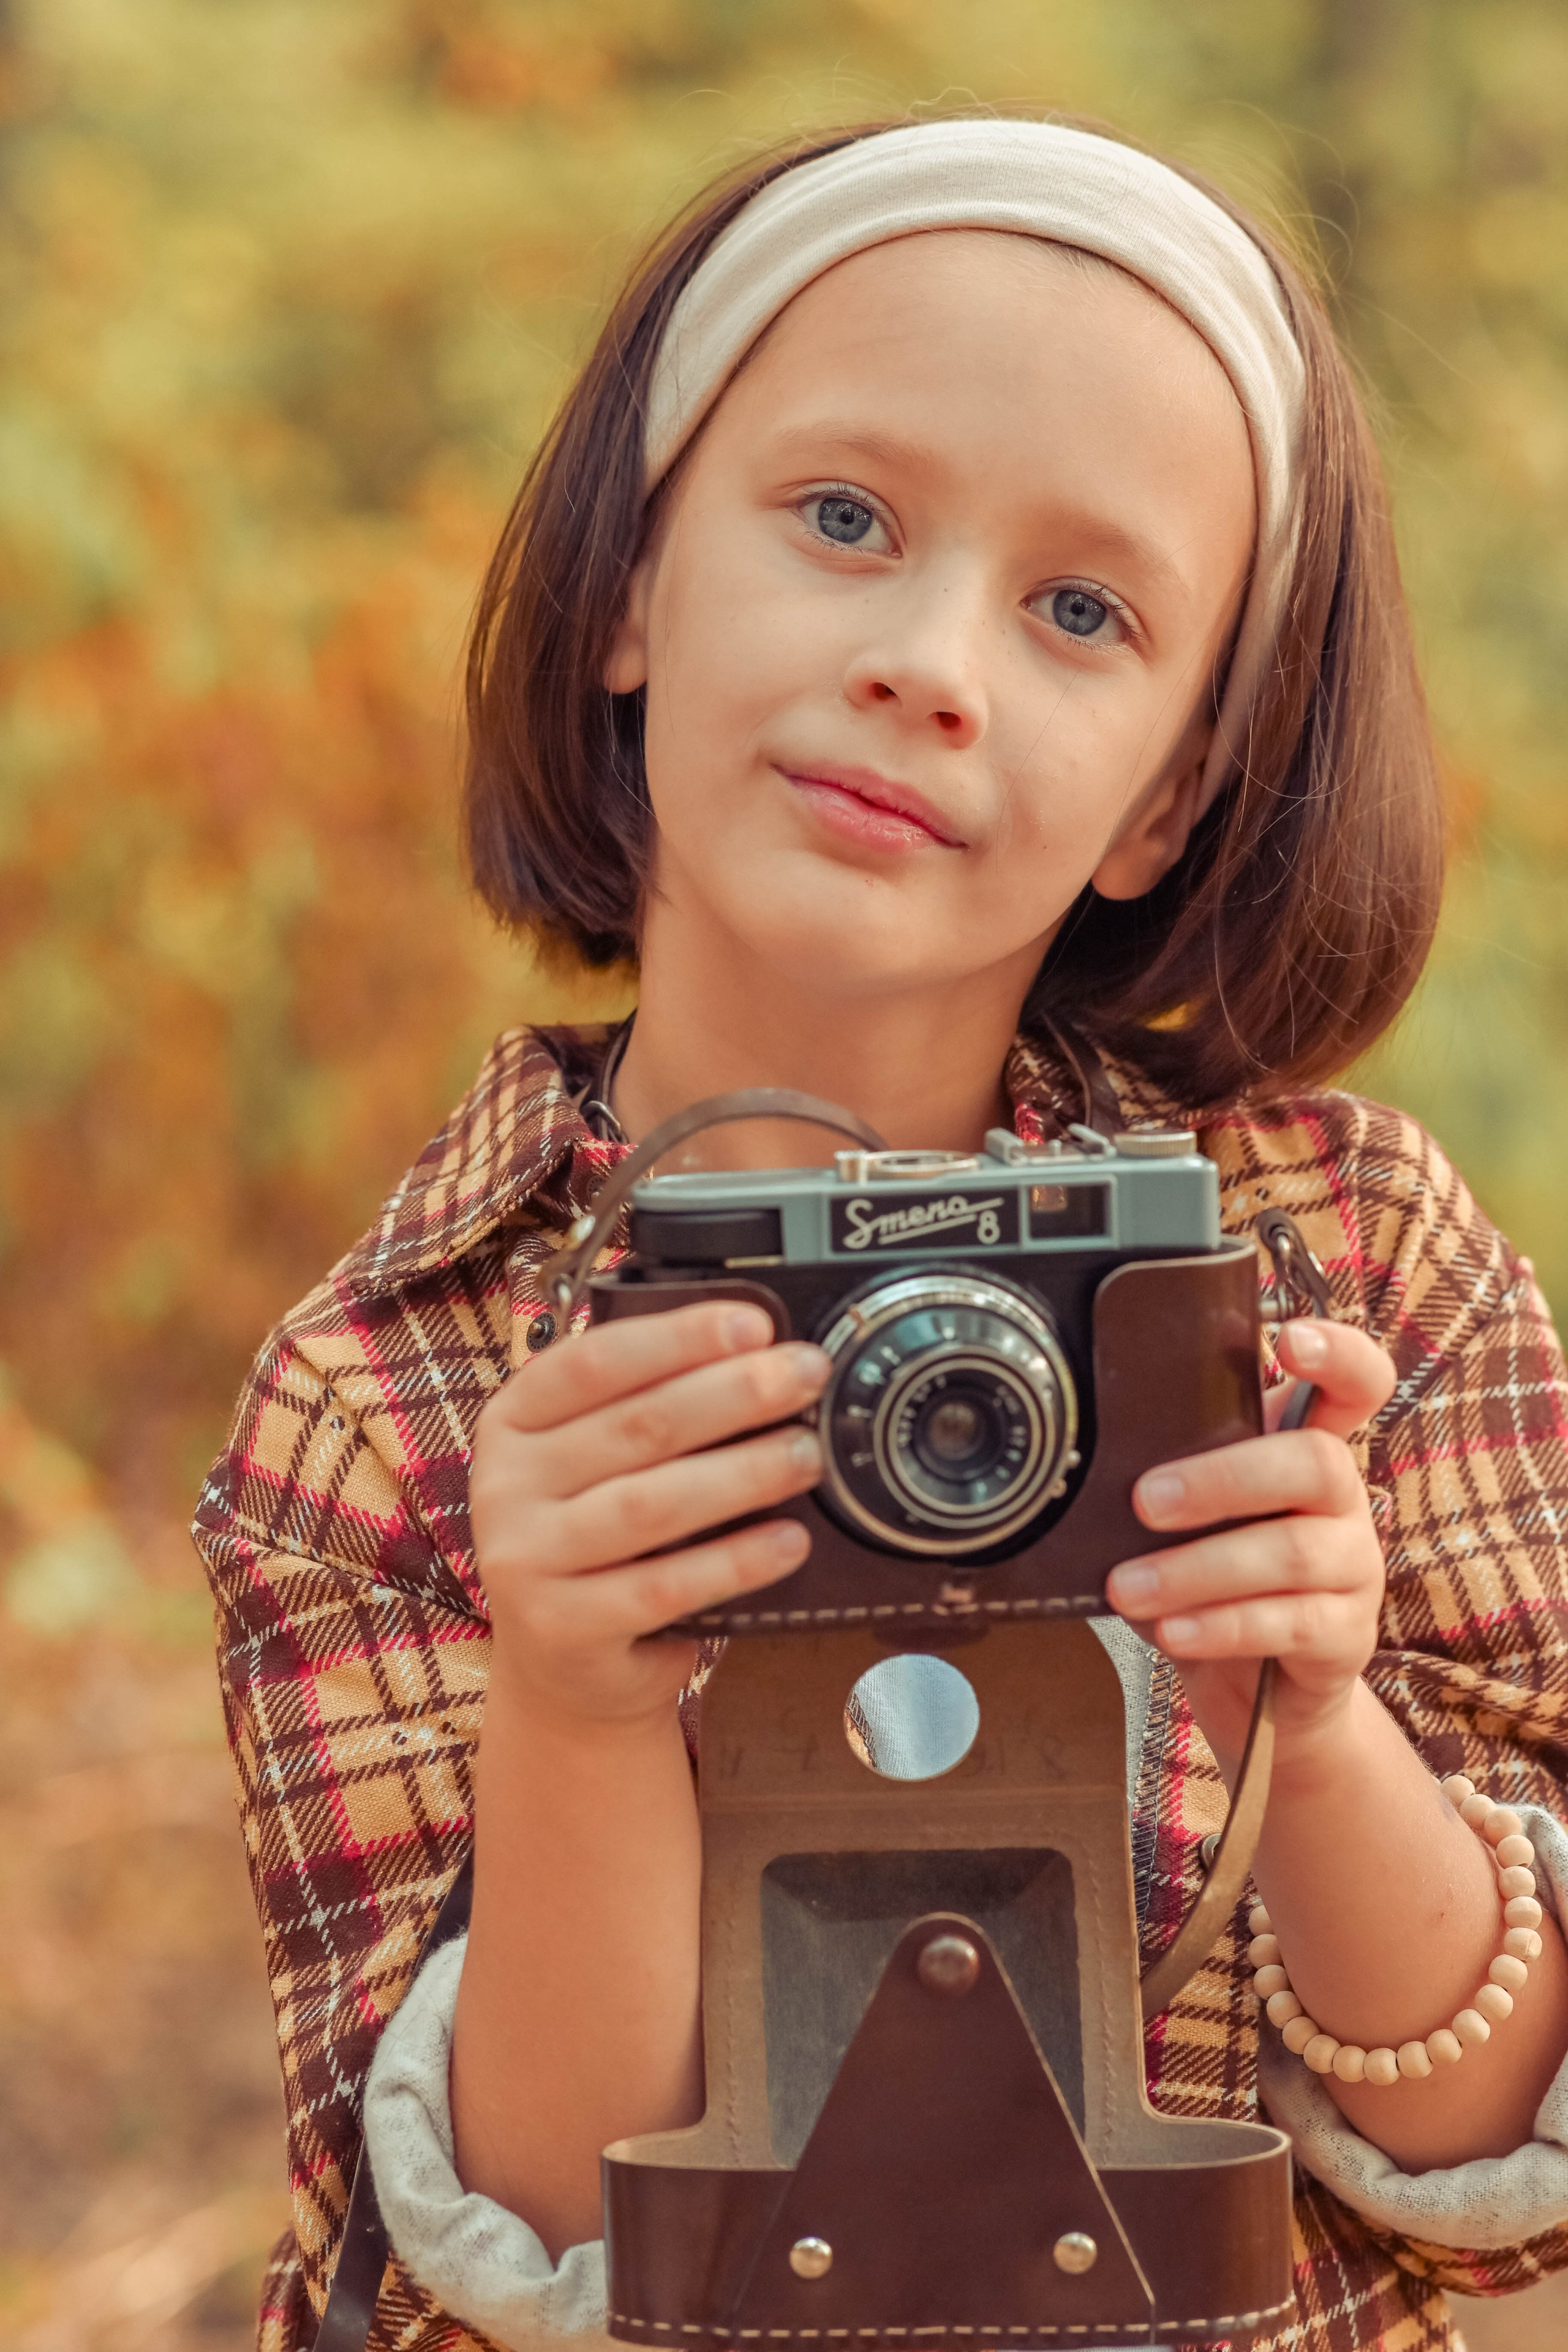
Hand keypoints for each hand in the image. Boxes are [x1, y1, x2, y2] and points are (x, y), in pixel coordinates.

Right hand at [470, 1302, 829, 1729]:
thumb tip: (758, 1354)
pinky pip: (663, 1587)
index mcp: (513, 1422)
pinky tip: (789, 1540)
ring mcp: (525, 1560)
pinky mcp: (561, 1627)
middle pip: (635, 1427)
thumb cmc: (598, 1543)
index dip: (679, 1337)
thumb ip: (645, 1408)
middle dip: (734, 1394)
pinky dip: (735, 1561)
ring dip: (742, 1473)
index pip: (594, 1361)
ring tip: (807, 1454)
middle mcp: (505, 1485)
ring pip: (648, 1504)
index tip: (756, 1324)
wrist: (563, 1667)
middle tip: (806, 1377)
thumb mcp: (595, 1463)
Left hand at [1105, 1319, 1396, 1769]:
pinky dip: (1221, 1625)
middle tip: (1144, 1501)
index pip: (1359, 1383)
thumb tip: (1094, 1466)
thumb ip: (1173, 1481)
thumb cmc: (1217, 1584)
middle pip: (1315, 1463)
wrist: (1262, 1692)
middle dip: (1222, 1478)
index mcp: (1311, 1452)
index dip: (1340, 1352)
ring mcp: (1356, 1568)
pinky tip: (1173, 1630)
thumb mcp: (1194, 1521)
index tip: (1290, 1339)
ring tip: (1127, 1587)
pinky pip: (1289, 1623)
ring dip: (1196, 1569)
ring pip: (1291, 1552)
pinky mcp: (1347, 1635)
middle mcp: (1345, 1502)